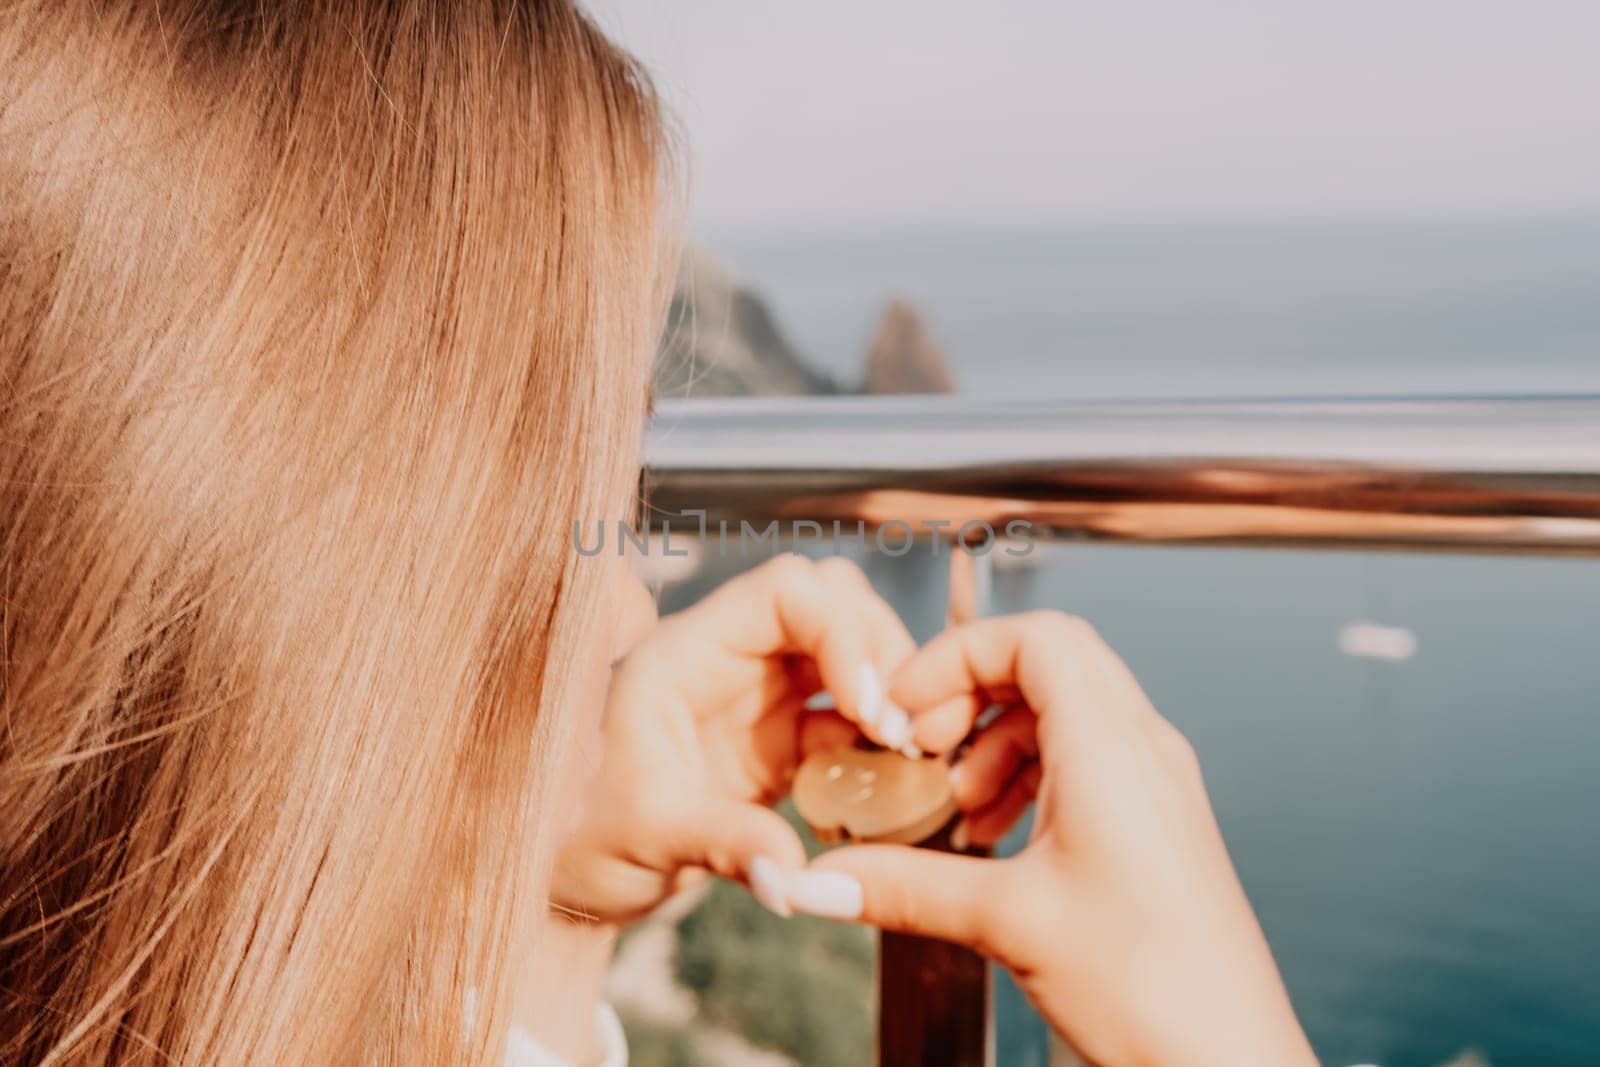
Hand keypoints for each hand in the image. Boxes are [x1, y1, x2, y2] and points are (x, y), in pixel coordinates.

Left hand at [551, 554, 917, 925]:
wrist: (568, 880)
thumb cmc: (578, 837)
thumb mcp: (644, 834)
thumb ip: (724, 844)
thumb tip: (794, 880)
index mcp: (687, 651)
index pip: (786, 592)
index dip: (843, 633)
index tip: (871, 705)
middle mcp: (728, 659)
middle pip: (833, 606)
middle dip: (882, 655)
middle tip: (905, 731)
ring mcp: (758, 698)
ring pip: (850, 656)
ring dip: (891, 697)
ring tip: (909, 756)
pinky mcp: (780, 743)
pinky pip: (850, 723)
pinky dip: (880, 746)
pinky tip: (890, 789)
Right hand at [790, 612, 1316, 1066]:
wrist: (1229, 1062)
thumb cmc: (1155, 991)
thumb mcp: (1008, 923)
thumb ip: (902, 888)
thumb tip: (819, 880)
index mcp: (1113, 749)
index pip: (1035, 637)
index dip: (957, 654)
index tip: (906, 703)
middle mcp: (1144, 750)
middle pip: (1049, 663)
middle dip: (971, 692)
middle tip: (924, 746)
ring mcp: (1157, 784)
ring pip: (1067, 710)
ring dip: (998, 737)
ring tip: (959, 803)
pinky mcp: (1157, 823)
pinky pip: (1087, 760)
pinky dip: (1030, 773)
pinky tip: (998, 834)